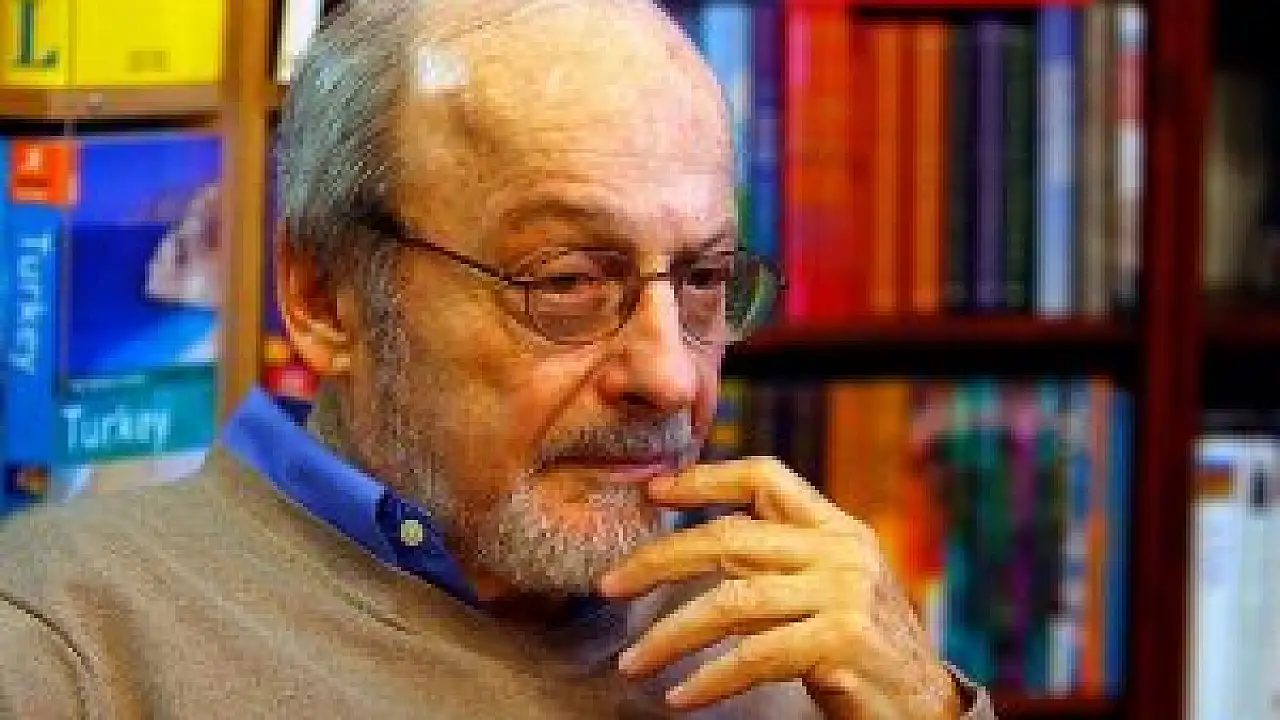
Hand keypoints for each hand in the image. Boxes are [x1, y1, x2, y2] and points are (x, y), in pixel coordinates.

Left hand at [598, 457, 962, 719]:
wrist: (928, 709)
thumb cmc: (866, 652)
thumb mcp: (832, 589)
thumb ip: (783, 561)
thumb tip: (701, 547)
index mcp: (837, 529)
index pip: (765, 478)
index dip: (705, 478)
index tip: (654, 490)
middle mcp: (841, 553)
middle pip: (729, 538)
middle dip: (658, 561)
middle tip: (610, 585)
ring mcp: (843, 596)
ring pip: (730, 604)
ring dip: (669, 636)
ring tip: (632, 663)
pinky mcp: (840, 643)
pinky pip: (753, 657)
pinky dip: (708, 680)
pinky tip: (679, 697)